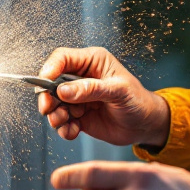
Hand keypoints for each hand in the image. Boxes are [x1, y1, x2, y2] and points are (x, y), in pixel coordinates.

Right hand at [36, 47, 170, 147]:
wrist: (146, 125)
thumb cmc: (138, 101)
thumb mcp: (118, 91)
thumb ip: (91, 89)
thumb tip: (63, 90)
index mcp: (92, 62)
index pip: (62, 58)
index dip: (49, 69)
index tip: (44, 83)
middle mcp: (81, 78)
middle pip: (52, 82)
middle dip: (48, 97)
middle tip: (48, 109)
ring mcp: (78, 98)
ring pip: (54, 104)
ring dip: (55, 115)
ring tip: (65, 123)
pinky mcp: (78, 116)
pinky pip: (62, 122)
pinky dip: (64, 129)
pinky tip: (73, 132)